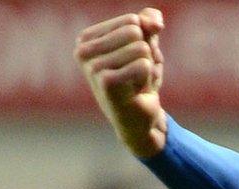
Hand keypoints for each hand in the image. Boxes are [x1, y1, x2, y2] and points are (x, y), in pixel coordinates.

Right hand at [76, 8, 168, 157]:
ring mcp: (92, 67)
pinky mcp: (105, 82)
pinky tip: (135, 92)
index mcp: (86, 39)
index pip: (132, 20)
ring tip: (135, 83)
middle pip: (136, 32)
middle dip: (146, 54)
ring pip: (141, 49)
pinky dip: (147, 79)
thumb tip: (155, 21)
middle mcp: (83, 50)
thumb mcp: (146, 44)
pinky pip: (143, 65)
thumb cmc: (139, 80)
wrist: (139, 118)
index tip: (131, 62)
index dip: (143, 41)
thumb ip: (149, 22)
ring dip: (146, 67)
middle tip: (136, 74)